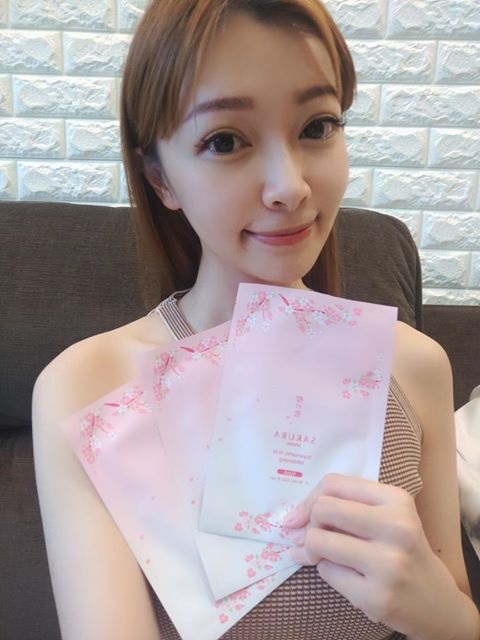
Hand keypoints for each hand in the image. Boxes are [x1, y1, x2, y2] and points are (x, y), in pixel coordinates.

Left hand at [283, 473, 460, 637]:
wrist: (435, 601)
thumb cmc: (400, 549)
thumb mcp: (385, 515)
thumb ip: (345, 505)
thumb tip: (292, 518)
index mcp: (396, 499)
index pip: (334, 484)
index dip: (308, 499)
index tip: (300, 515)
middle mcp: (396, 527)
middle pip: (323, 509)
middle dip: (307, 524)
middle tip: (309, 538)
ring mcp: (388, 563)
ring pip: (318, 541)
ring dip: (311, 550)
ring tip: (319, 556)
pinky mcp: (377, 597)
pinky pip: (327, 573)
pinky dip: (326, 571)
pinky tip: (344, 576)